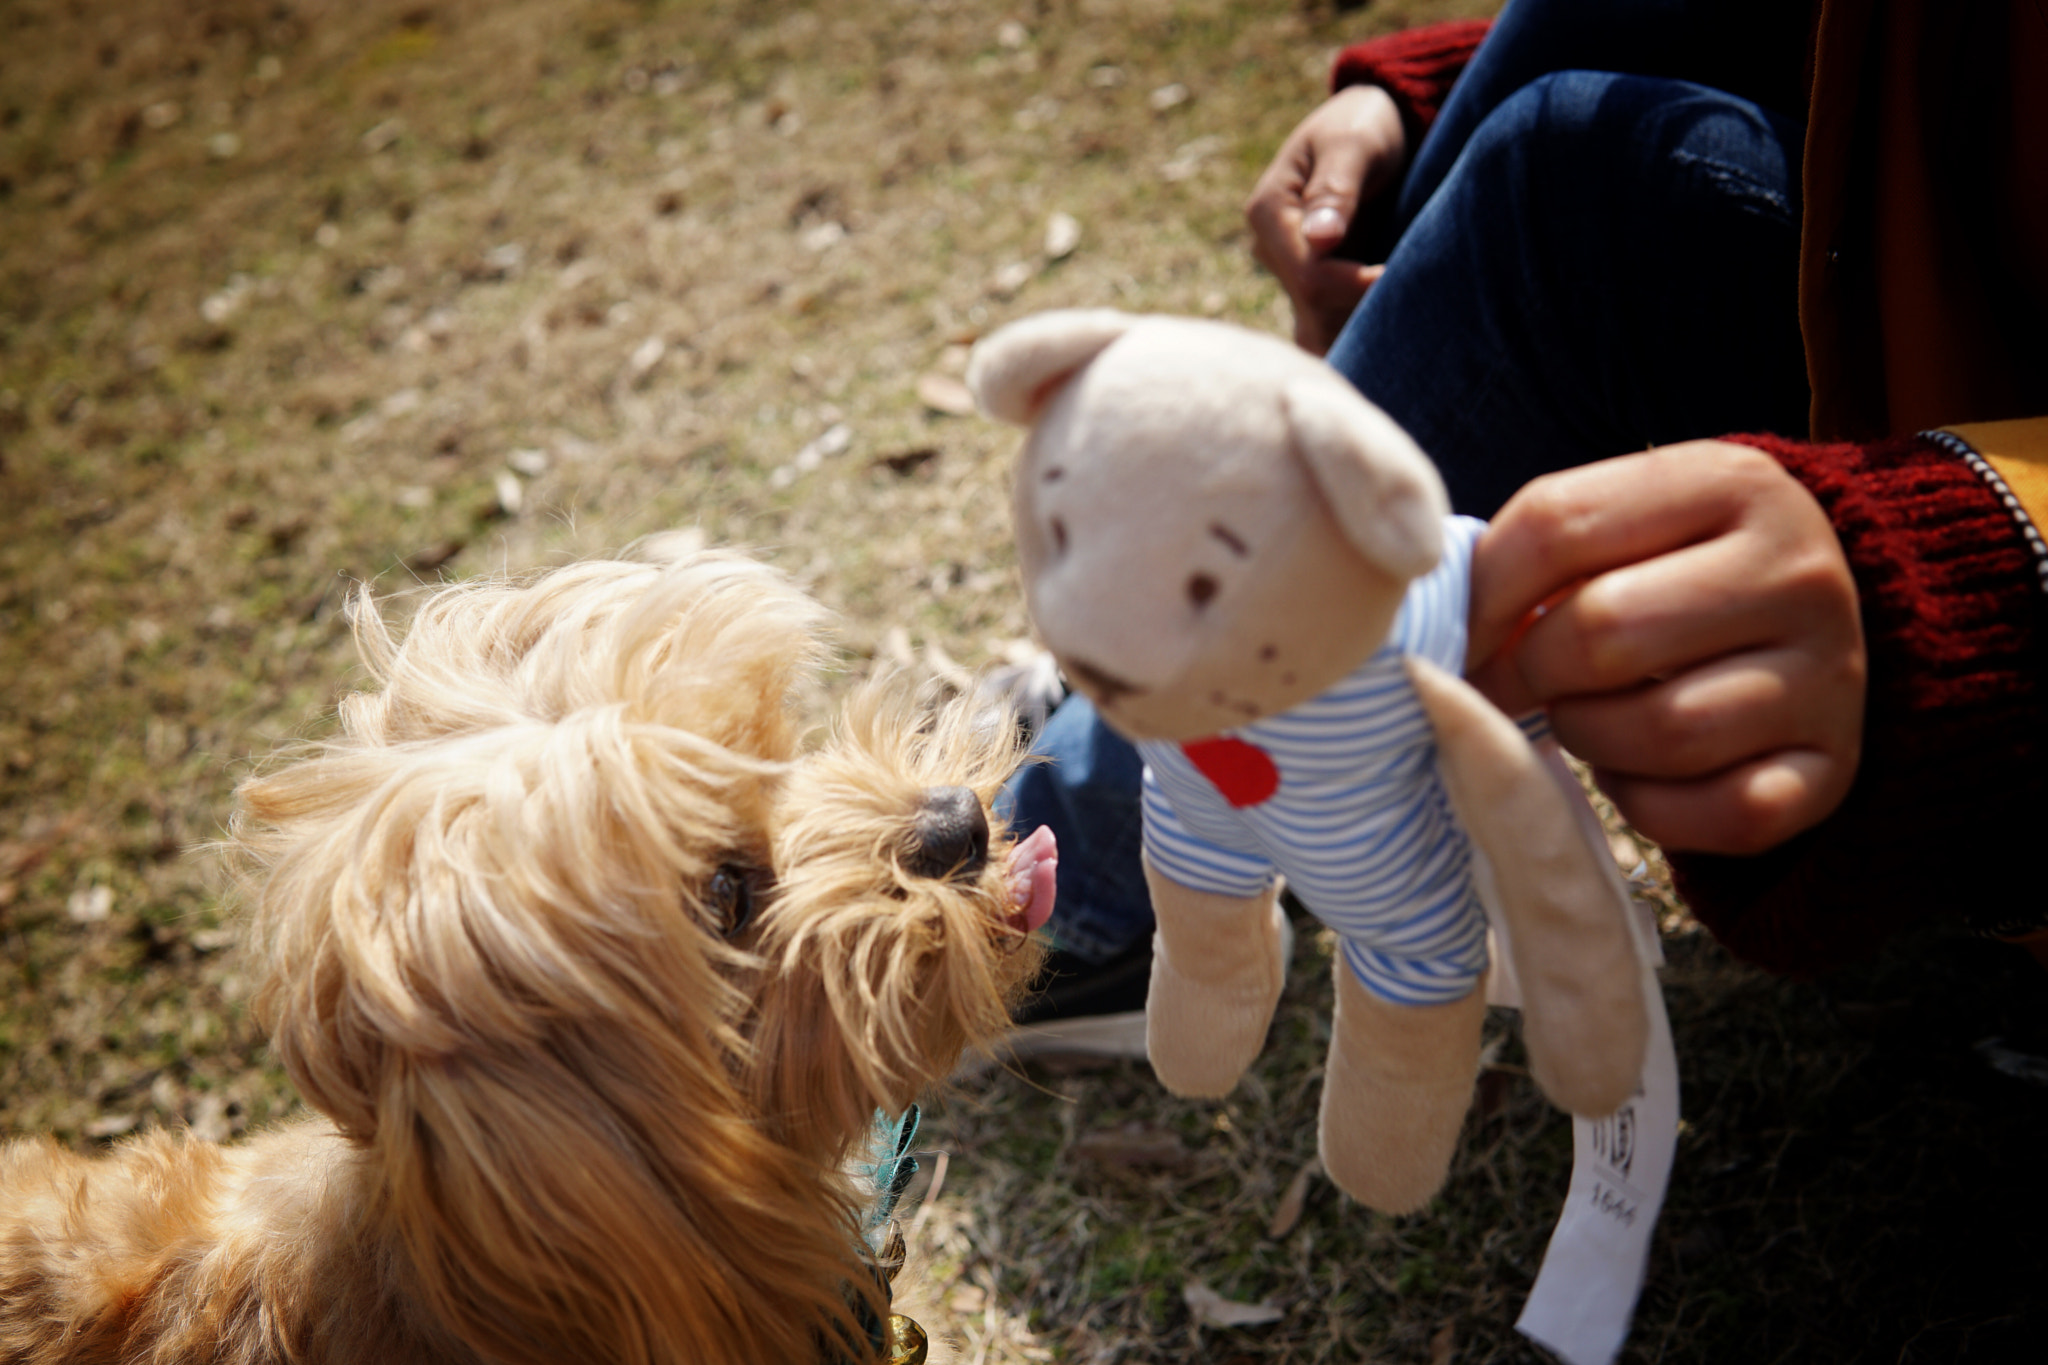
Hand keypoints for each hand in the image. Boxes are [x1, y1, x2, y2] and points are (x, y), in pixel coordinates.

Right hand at [1244, 83, 1406, 354]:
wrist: (1376, 121)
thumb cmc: (1367, 122)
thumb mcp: (1355, 143)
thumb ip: (1337, 188)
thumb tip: (1320, 239)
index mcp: (1268, 212)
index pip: (1308, 276)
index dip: (1354, 286)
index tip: (1398, 275)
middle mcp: (1271, 248)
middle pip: (1312, 309)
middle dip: (1361, 311)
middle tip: (1414, 299)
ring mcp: (1291, 269)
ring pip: (1318, 327)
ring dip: (1360, 329)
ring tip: (1408, 317)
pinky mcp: (1314, 281)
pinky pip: (1329, 323)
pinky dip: (1358, 329)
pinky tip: (1392, 327)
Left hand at [1466, 442, 1865, 855]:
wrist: (1809, 626)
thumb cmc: (1676, 571)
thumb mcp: (1622, 524)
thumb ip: (1535, 551)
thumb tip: (1440, 623)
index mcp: (1731, 481)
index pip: (1555, 526)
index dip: (1479, 595)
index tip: (1458, 636)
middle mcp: (1798, 571)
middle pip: (1603, 633)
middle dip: (1532, 673)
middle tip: (1519, 687)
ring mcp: (1832, 674)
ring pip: (1662, 731)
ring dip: (1590, 739)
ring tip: (1585, 718)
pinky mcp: (1836, 766)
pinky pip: (1719, 813)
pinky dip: (1652, 808)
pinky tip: (1638, 773)